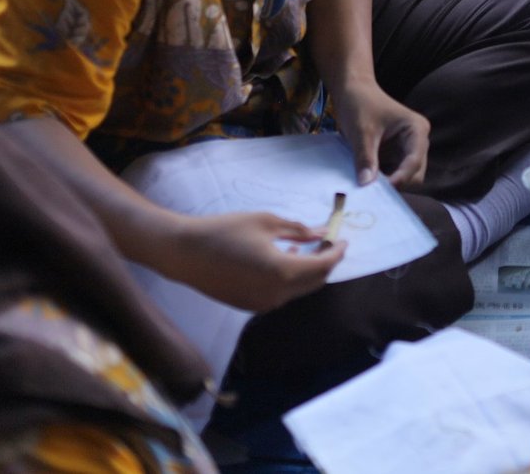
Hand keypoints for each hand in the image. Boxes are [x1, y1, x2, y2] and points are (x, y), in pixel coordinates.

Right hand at [163, 209, 346, 311]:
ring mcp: (262, 304)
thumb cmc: (225, 231)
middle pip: (314, 282)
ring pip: (298, 290)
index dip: (336, 252)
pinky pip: (280, 294)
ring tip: (304, 247)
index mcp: (283, 272)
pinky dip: (289, 279)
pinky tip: (283, 259)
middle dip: (325, 263)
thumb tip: (320, 233)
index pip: (323, 266)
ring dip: (307, 271)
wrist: (186, 253)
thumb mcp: (266, 222)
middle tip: (328, 242)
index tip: (343, 238)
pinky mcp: (249, 307)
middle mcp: (276, 294)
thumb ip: (297, 231)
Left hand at [329, 77, 429, 187]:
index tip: (382, 189)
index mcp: (416, 129)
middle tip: (374, 192)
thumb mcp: (362, 131)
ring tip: (369, 189)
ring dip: (389, 184)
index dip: (401, 177)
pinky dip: (383, 180)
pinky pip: (393, 174)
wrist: (351, 90)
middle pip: (415, 173)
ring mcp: (407, 149)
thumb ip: (365, 157)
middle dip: (397, 183)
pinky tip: (368, 182)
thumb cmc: (360, 104)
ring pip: (405, 177)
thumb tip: (366, 184)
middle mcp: (417, 141)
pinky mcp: (395, 155)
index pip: (415, 161)